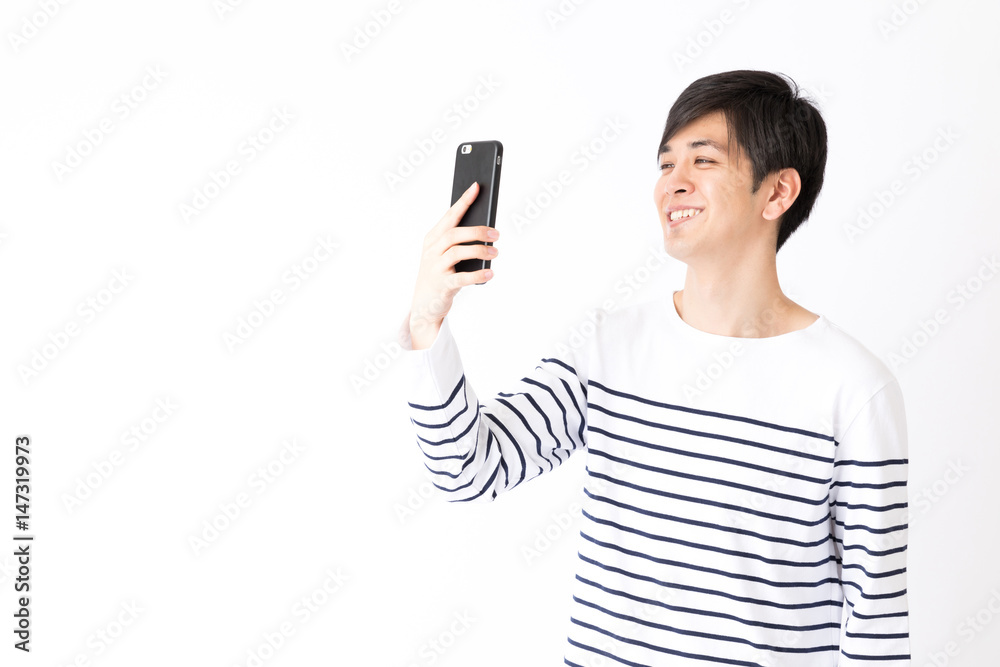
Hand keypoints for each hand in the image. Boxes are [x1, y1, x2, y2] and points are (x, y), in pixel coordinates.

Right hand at [409, 182, 498, 349]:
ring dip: (480, 250)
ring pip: (457, 252)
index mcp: (433, 238)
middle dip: (477, 231)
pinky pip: (461, 278)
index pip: (450, 215)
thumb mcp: (445, 254)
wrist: (424, 304)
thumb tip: (486, 228)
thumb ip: (459, 241)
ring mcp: (435, 267)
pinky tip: (490, 273)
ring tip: (495, 252)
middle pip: (454, 233)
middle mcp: (432, 250)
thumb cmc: (440, 274)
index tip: (476, 187)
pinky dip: (477, 275)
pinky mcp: (442, 285)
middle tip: (496, 234)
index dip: (463, 201)